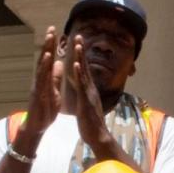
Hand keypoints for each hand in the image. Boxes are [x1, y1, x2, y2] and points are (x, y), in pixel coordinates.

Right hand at [20, 27, 62, 141]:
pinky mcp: (39, 93)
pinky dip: (45, 67)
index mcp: (46, 79)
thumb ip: (56, 78)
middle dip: (48, 43)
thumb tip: (60, 64)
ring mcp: (38, 86)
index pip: (49, 60)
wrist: (37, 126)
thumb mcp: (55, 91)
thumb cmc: (45, 110)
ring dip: (46, 51)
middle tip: (51, 28)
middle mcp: (40, 80)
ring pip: (42, 66)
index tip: (55, 32)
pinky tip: (48, 58)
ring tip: (49, 38)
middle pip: (44, 59)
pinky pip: (42, 78)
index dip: (52, 46)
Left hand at [71, 36, 110, 151]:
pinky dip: (78, 73)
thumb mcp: (87, 107)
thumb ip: (85, 97)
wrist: (98, 137)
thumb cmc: (91, 125)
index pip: (84, 71)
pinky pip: (81, 85)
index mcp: (88, 91)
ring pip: (84, 72)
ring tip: (77, 44)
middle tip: (78, 35)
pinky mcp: (86, 101)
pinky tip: (75, 64)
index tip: (78, 44)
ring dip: (80, 57)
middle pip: (85, 66)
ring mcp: (89, 94)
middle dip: (81, 51)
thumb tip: (85, 91)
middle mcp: (90, 89)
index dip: (80, 57)